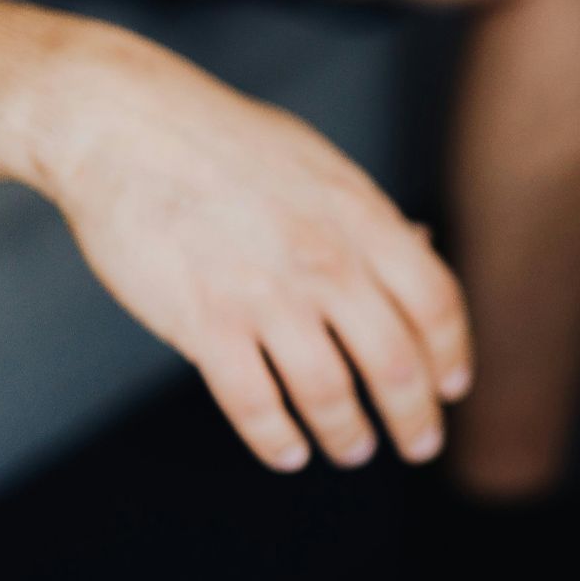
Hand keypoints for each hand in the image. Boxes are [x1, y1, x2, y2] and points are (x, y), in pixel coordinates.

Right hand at [30, 44, 470, 472]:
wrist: (125, 128)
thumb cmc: (226, 142)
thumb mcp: (320, 166)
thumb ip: (371, 216)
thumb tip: (424, 246)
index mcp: (363, 218)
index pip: (435, 304)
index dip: (452, 356)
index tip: (454, 388)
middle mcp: (326, 262)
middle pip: (396, 364)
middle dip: (415, 418)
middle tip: (420, 444)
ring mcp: (266, 297)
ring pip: (330, 396)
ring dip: (349, 435)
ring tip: (355, 449)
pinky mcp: (205, 324)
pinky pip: (255, 406)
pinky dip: (277, 441)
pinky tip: (289, 452)